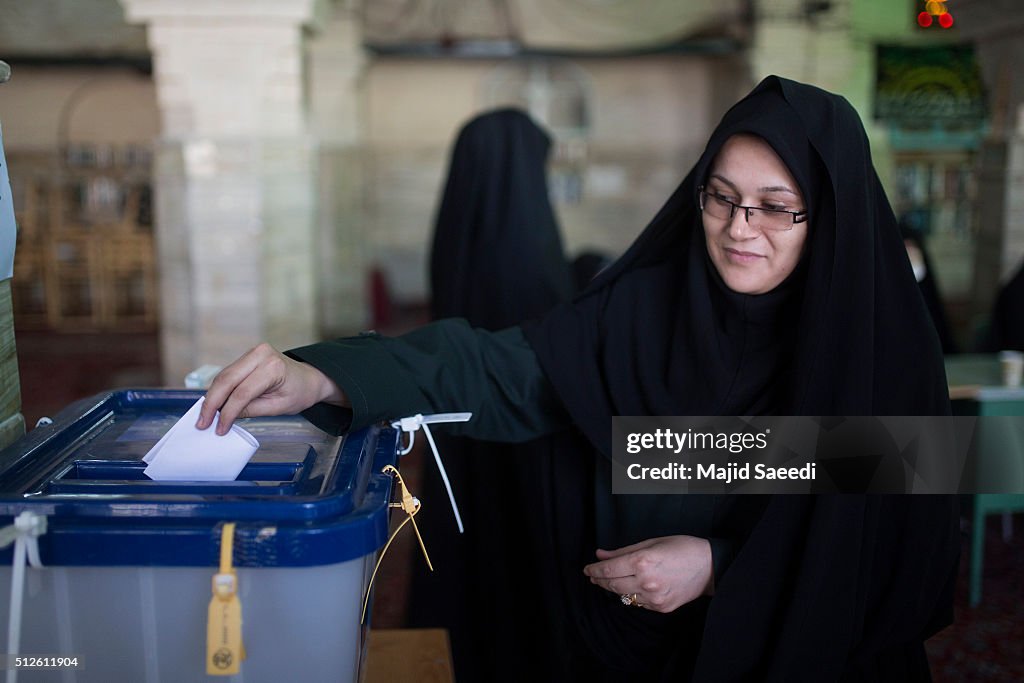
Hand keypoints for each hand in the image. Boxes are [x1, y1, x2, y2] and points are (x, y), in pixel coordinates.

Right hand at [197, 343, 347, 433]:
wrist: (310, 378)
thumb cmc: (299, 393)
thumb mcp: (278, 408)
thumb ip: (251, 410)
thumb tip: (224, 417)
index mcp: (273, 367)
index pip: (243, 392)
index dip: (228, 412)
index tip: (219, 428)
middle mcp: (261, 354)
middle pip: (227, 380)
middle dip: (212, 403)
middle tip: (202, 423)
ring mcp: (253, 352)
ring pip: (224, 376)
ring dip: (212, 397)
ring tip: (204, 417)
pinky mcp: (247, 356)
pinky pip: (228, 374)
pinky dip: (219, 389)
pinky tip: (213, 405)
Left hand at [582, 535, 712, 612]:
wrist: (710, 567)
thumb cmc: (681, 548)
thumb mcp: (651, 542)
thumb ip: (623, 552)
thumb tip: (600, 555)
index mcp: (643, 562)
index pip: (609, 570)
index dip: (594, 570)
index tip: (587, 569)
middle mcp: (646, 582)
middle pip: (613, 584)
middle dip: (600, 580)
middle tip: (593, 576)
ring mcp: (654, 598)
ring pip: (623, 595)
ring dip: (613, 588)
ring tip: (607, 581)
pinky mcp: (661, 608)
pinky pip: (638, 603)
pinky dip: (631, 595)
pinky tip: (629, 588)